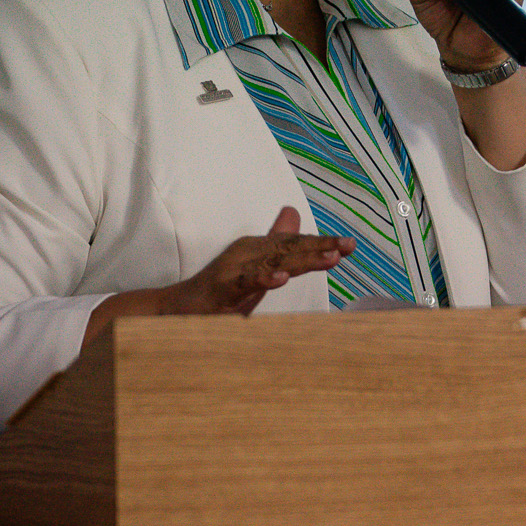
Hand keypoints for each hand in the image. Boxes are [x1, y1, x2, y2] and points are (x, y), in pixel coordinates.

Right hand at [82, 208, 348, 346]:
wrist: (174, 312)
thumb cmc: (220, 292)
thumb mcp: (255, 269)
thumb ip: (276, 244)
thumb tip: (293, 213)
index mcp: (257, 251)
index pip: (295, 245)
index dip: (322, 244)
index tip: (351, 245)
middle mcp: (247, 254)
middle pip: (289, 249)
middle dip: (319, 247)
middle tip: (348, 246)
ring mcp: (233, 270)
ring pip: (273, 261)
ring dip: (301, 259)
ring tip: (329, 257)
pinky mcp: (220, 288)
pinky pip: (245, 282)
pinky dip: (263, 278)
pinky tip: (281, 278)